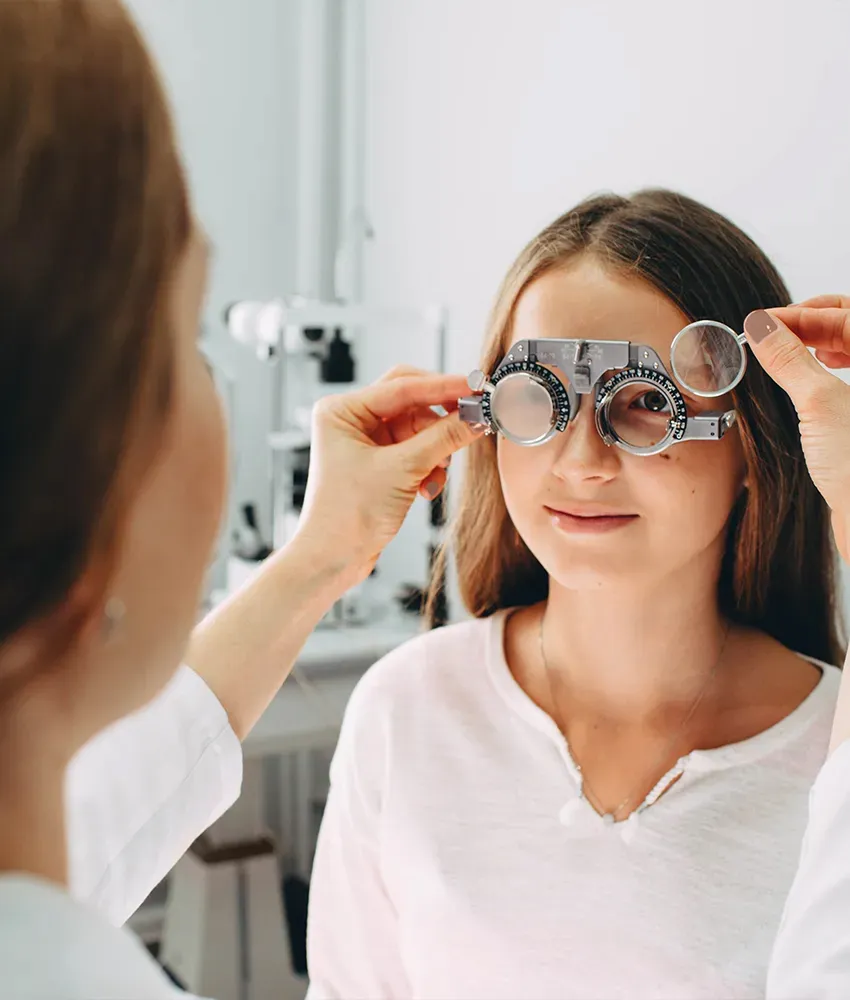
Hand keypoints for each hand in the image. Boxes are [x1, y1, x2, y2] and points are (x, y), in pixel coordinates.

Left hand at [294, 366, 482, 583]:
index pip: (402, 386)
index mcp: (342, 410)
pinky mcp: (380, 462)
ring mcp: (366, 441)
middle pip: (412, 401)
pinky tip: (426, 488)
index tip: (476, 386)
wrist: (334, 559)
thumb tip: (476, 416)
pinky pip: (417, 450)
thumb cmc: (347, 515)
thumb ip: (443, 438)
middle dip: (440, 417)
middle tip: (474, 417)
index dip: (443, 386)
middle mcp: (352, 420)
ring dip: (435, 450)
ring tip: (436, 472)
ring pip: (419, 428)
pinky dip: (428, 467)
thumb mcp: (403, 470)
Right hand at [744, 298, 849, 560]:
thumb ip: (789, 359)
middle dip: (806, 325)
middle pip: (848, 327)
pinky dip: (820, 373)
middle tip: (767, 335)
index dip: (802, 312)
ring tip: (779, 353)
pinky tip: (800, 382)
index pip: (846, 312)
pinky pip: (843, 382)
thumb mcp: (818, 403)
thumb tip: (763, 328)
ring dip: (813, 346)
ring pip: (847, 352)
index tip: (762, 322)